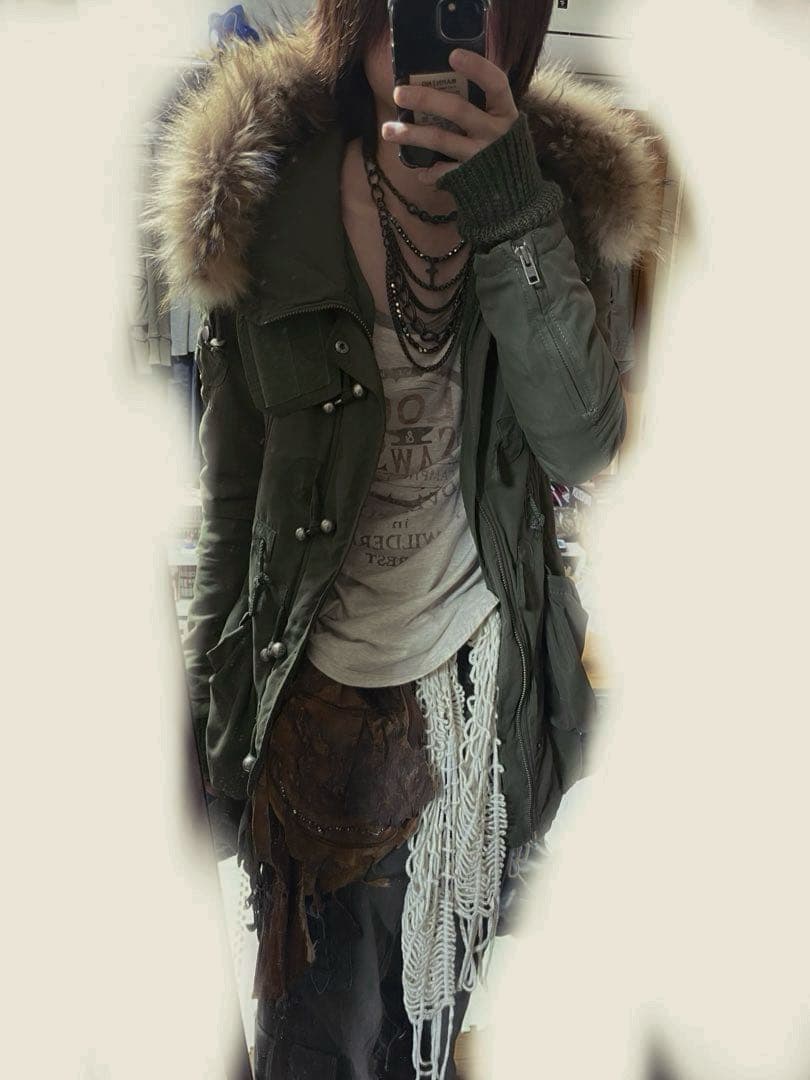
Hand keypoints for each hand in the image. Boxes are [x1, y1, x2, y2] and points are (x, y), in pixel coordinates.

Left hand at [382, 48, 519, 185]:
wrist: (517, 193)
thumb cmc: (502, 148)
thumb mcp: (500, 122)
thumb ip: (481, 104)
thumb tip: (444, 78)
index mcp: (505, 112)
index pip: (496, 84)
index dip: (477, 68)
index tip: (453, 55)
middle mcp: (495, 133)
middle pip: (458, 110)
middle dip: (425, 99)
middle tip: (398, 94)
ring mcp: (482, 156)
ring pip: (442, 139)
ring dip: (412, 134)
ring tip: (388, 129)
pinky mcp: (471, 177)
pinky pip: (444, 173)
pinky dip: (430, 172)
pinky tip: (419, 171)